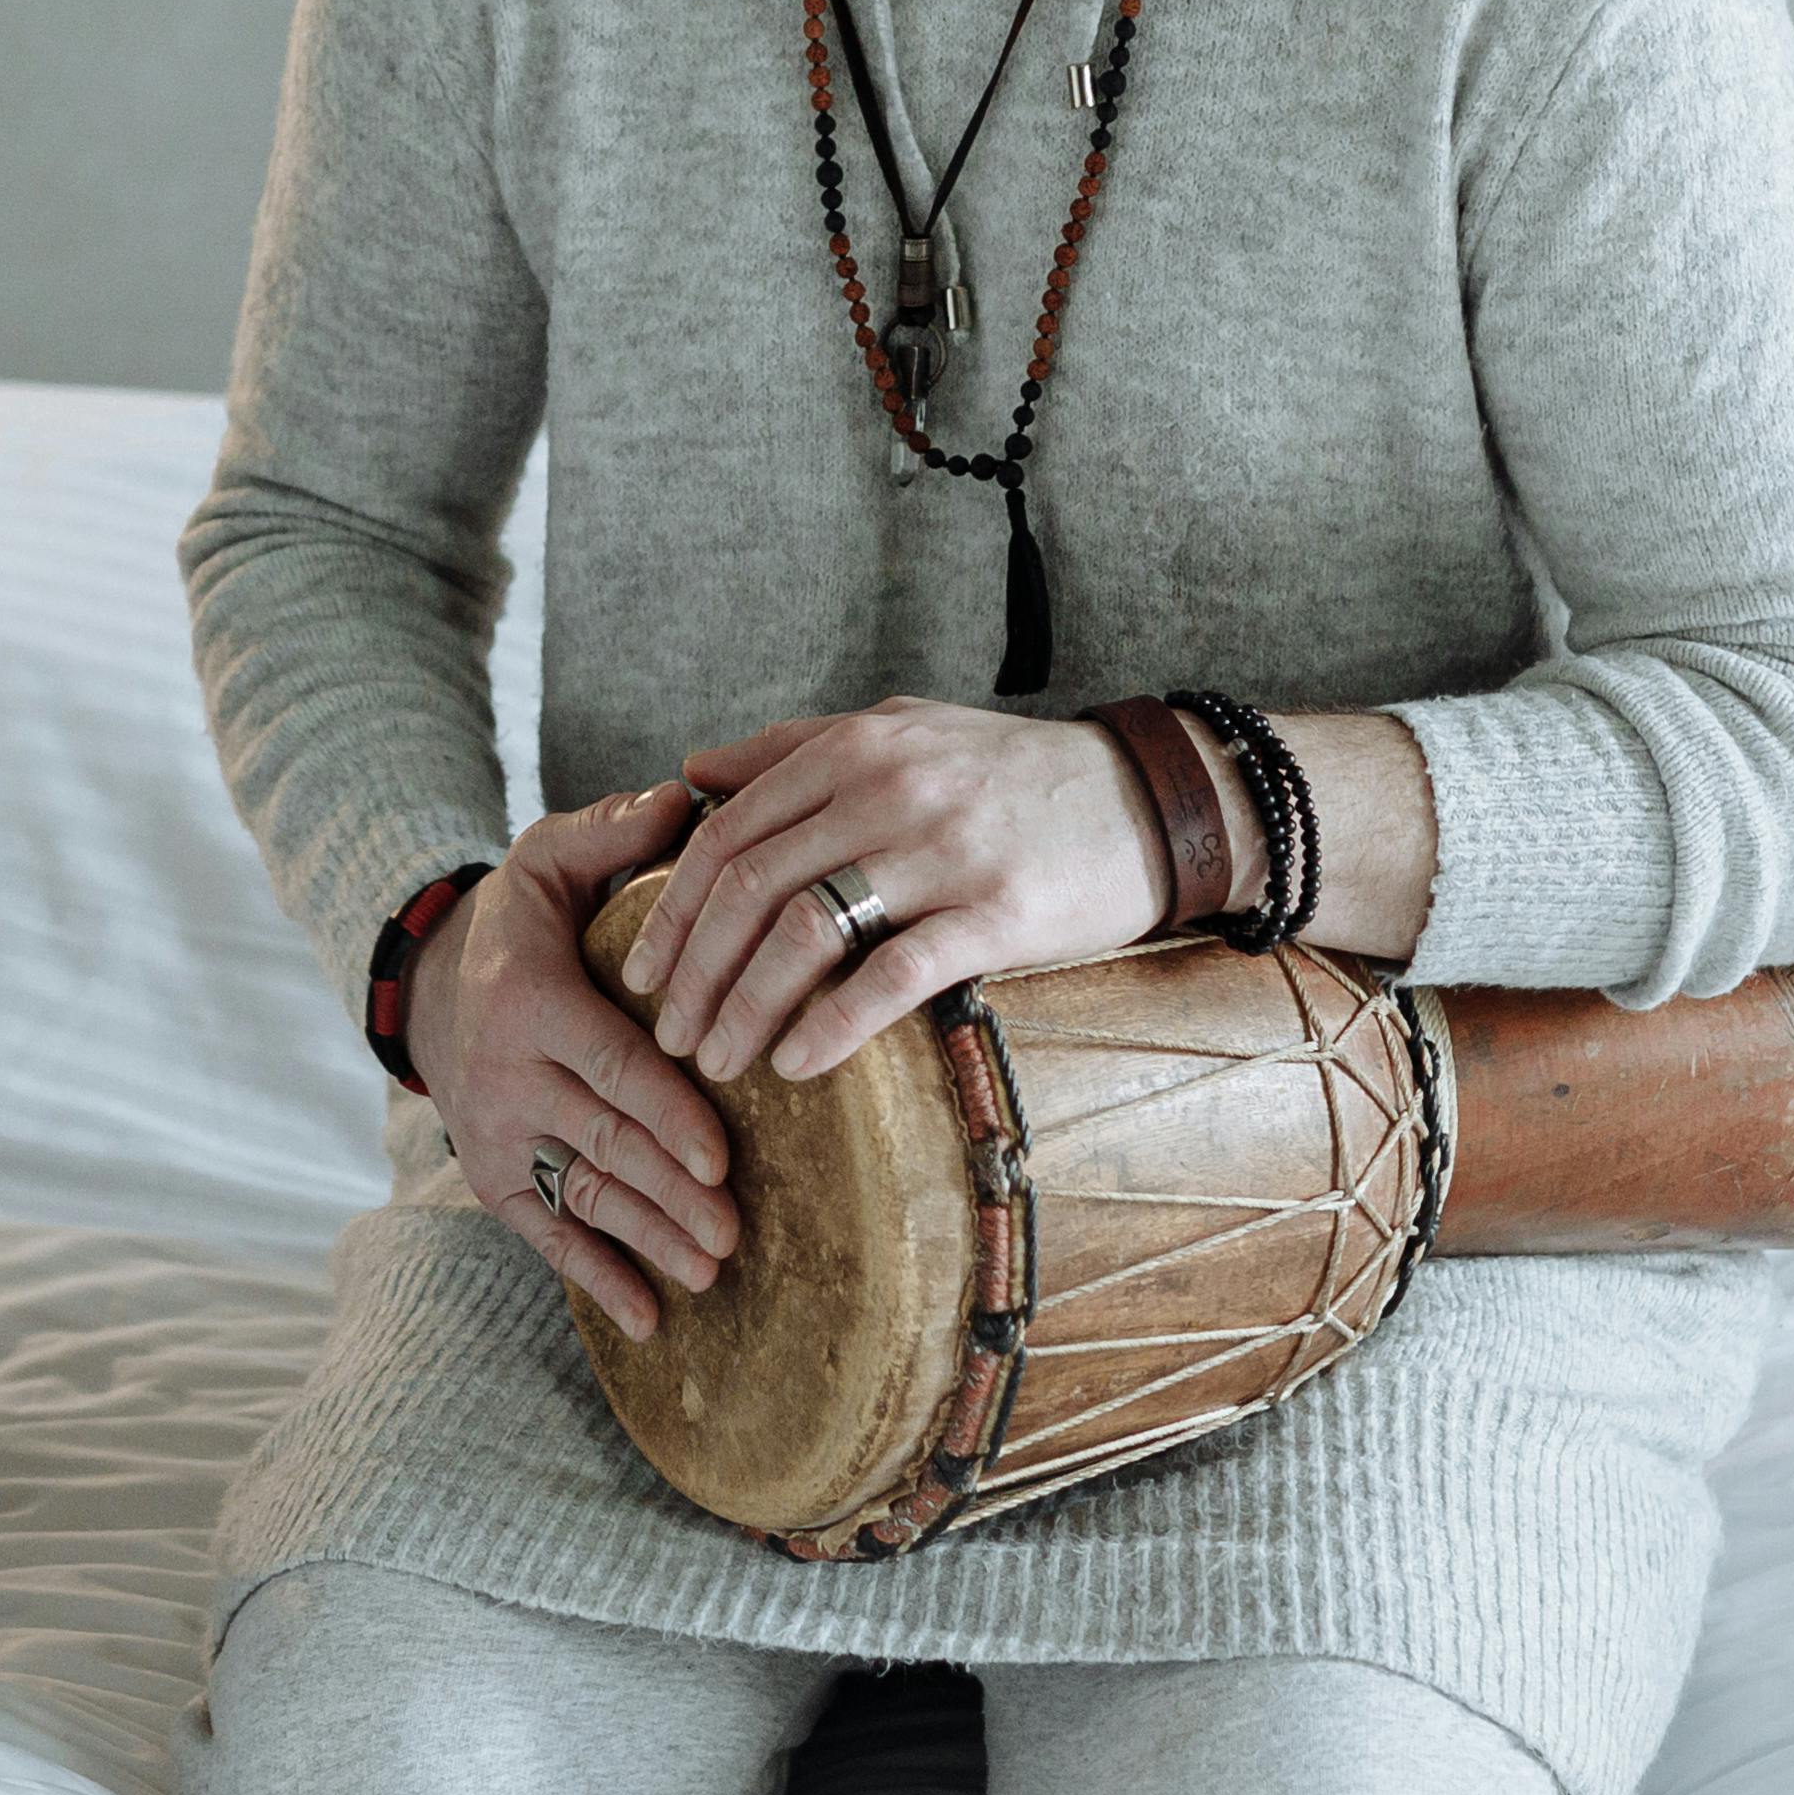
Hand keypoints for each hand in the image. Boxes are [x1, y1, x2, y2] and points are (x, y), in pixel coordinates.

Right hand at [421, 782, 740, 1337]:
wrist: (432, 985)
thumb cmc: (522, 919)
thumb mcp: (549, 857)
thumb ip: (614, 831)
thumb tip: (689, 797)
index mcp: (529, 1001)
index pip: (606, 1064)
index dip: (665, 1113)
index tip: (722, 1155)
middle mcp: (504, 1076)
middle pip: (600, 1143)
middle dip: (669, 1193)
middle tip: (734, 1232)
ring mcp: (494, 1134)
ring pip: (579, 1196)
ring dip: (645, 1242)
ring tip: (710, 1273)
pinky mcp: (491, 1177)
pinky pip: (545, 1233)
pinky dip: (594, 1279)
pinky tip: (650, 1321)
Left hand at [627, 699, 1182, 1087]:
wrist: (1151, 800)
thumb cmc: (1015, 773)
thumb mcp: (905, 729)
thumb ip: (796, 745)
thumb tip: (694, 771)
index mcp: (856, 747)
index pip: (727, 832)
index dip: (672, 907)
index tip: (643, 970)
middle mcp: (887, 790)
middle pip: (750, 887)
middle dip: (695, 970)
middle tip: (668, 1034)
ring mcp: (942, 851)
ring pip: (804, 933)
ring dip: (746, 1008)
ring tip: (719, 1063)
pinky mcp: (997, 914)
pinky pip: (892, 975)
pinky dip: (832, 1025)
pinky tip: (798, 1066)